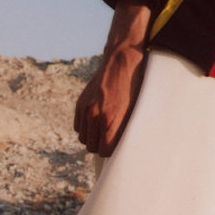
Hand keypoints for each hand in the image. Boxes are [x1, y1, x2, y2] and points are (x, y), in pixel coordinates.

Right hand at [73, 0, 150, 157]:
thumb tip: (126, 145)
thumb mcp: (136, 109)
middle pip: (92, 147)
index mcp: (111, 120)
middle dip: (102, 146)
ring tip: (104, 131)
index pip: (104, 151)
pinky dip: (85, 127)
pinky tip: (96, 121)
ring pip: (84, 138)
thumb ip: (126, 128)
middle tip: (111, 140)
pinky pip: (78, 126)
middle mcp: (95, 116)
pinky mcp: (81, 103)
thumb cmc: (134, 86)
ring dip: (93, 137)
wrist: (121, 62)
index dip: (111, 151)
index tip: (117, 147)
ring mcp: (86, 109)